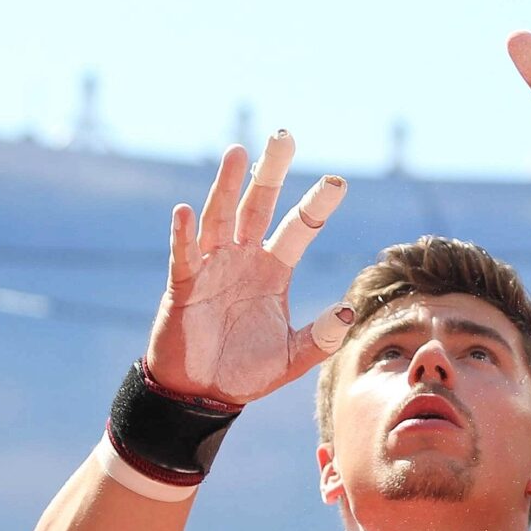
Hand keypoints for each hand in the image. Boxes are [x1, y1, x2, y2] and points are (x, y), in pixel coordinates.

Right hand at [145, 130, 353, 405]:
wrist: (202, 394)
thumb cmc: (246, 372)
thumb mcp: (291, 359)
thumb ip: (320, 339)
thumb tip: (347, 309)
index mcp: (274, 270)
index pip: (299, 228)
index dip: (317, 204)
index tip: (337, 181)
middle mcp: (244, 259)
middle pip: (258, 205)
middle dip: (270, 173)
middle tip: (283, 137)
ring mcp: (212, 267)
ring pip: (220, 216)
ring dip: (227, 186)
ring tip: (237, 152)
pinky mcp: (183, 285)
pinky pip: (183, 254)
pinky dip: (183, 233)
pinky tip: (185, 211)